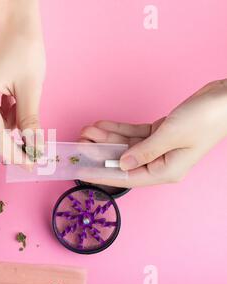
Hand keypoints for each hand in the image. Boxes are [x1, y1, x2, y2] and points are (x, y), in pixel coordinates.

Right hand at [0, 0, 44, 164]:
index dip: (14, 153)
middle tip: (32, 150)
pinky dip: (2, 120)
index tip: (30, 165)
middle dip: (8, 145)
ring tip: (23, 111)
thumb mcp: (31, 88)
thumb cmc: (25, 49)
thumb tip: (34, 149)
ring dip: (6, 130)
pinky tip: (13, 105)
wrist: (14, 25)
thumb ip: (29, 122)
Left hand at [79, 79, 226, 186]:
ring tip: (86, 131)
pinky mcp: (160, 133)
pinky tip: (101, 125)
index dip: (102, 175)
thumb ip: (144, 151)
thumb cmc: (205, 119)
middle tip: (79, 144)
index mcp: (165, 171)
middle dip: (100, 153)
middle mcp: (161, 162)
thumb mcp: (171, 136)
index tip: (81, 172)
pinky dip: (118, 130)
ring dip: (106, 138)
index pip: (126, 177)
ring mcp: (160, 148)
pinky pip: (133, 134)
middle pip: (123, 161)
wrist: (225, 99)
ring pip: (126, 146)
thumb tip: (122, 164)